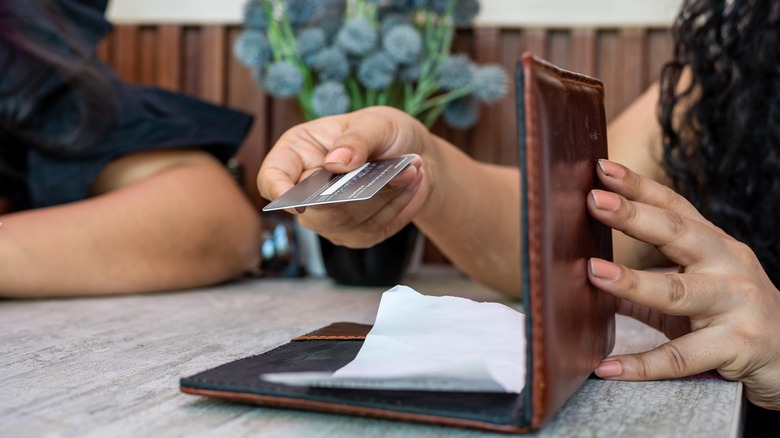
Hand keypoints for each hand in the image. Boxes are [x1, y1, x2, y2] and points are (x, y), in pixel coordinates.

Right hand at [257, 106, 432, 247]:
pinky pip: (371, 229)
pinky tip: (410, 182)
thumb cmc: (384, 133)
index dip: (279, 191)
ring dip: (384, 197)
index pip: (272, 177)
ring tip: (411, 169)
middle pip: (314, 210)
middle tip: (394, 170)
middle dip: (355, 192)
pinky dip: (396, 205)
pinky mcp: (354, 233)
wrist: (413, 156)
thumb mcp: (375, 122)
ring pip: (345, 222)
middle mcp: (306, 188)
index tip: (299, 204)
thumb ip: (356, 139)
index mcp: (298, 152)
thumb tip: (336, 162)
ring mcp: (328, 216)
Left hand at [587, 159, 779, 409]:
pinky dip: (643, 364)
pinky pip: (682, 357)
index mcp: (714, 244)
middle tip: (595, 200)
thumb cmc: (731, 316)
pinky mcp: (738, 346)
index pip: (673, 207)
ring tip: (594, 273)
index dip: (638, 186)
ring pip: (677, 293)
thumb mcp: (694, 287)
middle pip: (677, 234)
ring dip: (633, 282)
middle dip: (634, 216)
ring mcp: (736, 305)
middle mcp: (728, 265)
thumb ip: (646, 278)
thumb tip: (585, 270)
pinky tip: (607, 367)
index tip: (602, 169)